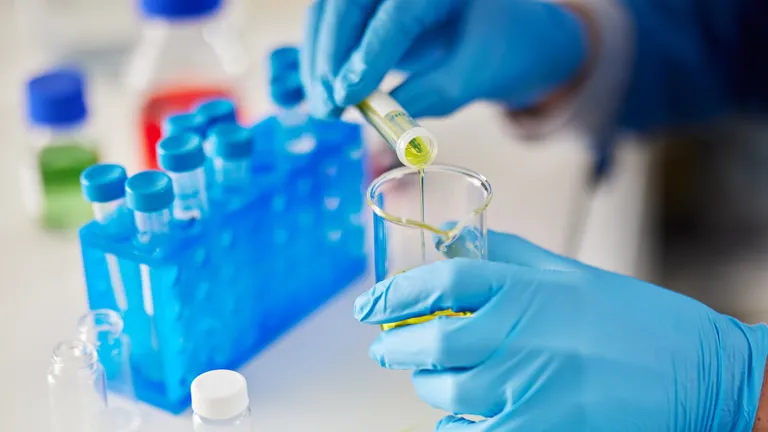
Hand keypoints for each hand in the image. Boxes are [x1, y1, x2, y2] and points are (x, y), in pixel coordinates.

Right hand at [302, 0, 588, 117]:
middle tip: (327, 107)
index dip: (367, 55)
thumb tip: (382, 118)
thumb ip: (430, 95)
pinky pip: (325, 20)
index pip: (396, 14)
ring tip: (323, 106)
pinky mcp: (364, 5)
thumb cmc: (495, 51)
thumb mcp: (473, 76)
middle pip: (347, 5)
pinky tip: (298, 88)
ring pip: (328, 11)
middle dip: (329, 57)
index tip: (347, 96)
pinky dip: (309, 53)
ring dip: (316, 59)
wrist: (503, 30)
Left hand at [354, 231, 767, 430]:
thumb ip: (505, 254)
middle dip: (395, 346)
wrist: (697, 372)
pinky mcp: (537, 426)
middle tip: (384, 346)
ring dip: (427, 384)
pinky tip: (460, 412)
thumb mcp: (568, 272)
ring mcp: (527, 385)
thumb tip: (452, 237)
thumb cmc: (633, 319)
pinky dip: (457, 422)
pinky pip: (472, 430)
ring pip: (445, 391)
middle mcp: (520, 334)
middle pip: (430, 341)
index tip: (371, 306)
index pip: (438, 283)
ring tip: (428, 376)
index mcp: (526, 288)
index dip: (394, 294)